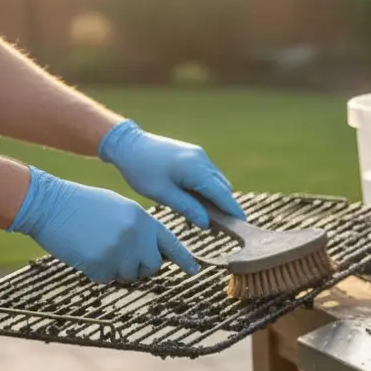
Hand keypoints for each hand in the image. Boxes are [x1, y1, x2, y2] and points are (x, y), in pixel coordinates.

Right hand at [8, 167, 197, 281]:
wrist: (51, 204)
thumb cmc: (83, 204)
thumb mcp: (120, 208)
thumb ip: (140, 228)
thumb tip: (153, 252)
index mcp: (144, 220)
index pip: (171, 244)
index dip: (184, 259)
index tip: (194, 270)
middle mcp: (137, 237)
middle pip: (153, 266)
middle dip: (141, 266)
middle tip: (122, 256)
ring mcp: (120, 252)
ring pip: (130, 275)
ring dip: (117, 268)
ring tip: (99, 247)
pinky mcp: (101, 265)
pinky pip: (107, 278)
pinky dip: (97, 271)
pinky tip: (86, 253)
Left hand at [98, 119, 244, 228]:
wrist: (128, 144)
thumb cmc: (141, 170)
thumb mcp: (162, 194)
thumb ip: (187, 208)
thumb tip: (207, 223)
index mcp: (196, 169)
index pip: (222, 194)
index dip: (233, 210)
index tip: (242, 223)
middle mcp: (203, 160)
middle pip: (223, 187)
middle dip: (224, 206)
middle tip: (218, 226)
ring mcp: (200, 155)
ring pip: (217, 180)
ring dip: (215, 196)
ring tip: (204, 214)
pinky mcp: (195, 153)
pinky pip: (209, 173)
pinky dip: (208, 187)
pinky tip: (196, 198)